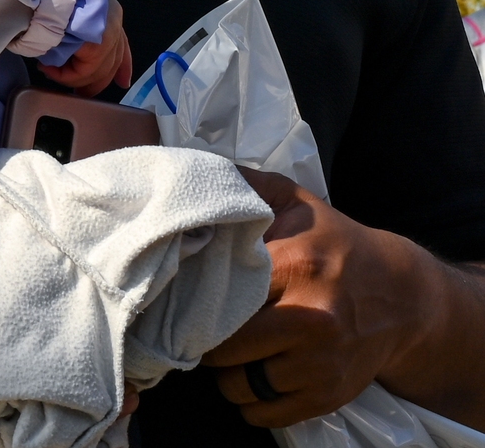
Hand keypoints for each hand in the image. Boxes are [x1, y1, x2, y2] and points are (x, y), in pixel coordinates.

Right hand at [45, 0, 131, 95]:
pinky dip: (66, 75)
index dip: (123, 67)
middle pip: (111, 61)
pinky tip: (49, 68)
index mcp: (110, 9)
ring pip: (98, 69)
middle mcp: (114, 20)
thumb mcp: (67, 10)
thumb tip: (73, 56)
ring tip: (49, 70)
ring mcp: (108, 33)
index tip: (123, 83)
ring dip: (72, 77)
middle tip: (80, 93)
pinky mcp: (97, 47)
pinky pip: (83, 71)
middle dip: (94, 80)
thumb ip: (77, 33)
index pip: (123, 45)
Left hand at [205, 169, 428, 426]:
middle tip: (198, 323)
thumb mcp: (294, 201)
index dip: (190, 294)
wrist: (402, 296)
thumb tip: (190, 169)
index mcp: (295, 265)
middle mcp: (311, 318)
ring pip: (237, 385)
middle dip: (202, 336)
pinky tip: (252, 372)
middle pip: (221, 344)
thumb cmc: (334, 244)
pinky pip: (262, 412)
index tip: (179, 292)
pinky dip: (248, 399)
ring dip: (223, 372)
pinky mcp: (327, 396)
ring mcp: (321, 363)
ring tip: (228, 348)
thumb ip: (243, 183)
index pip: (218, 290)